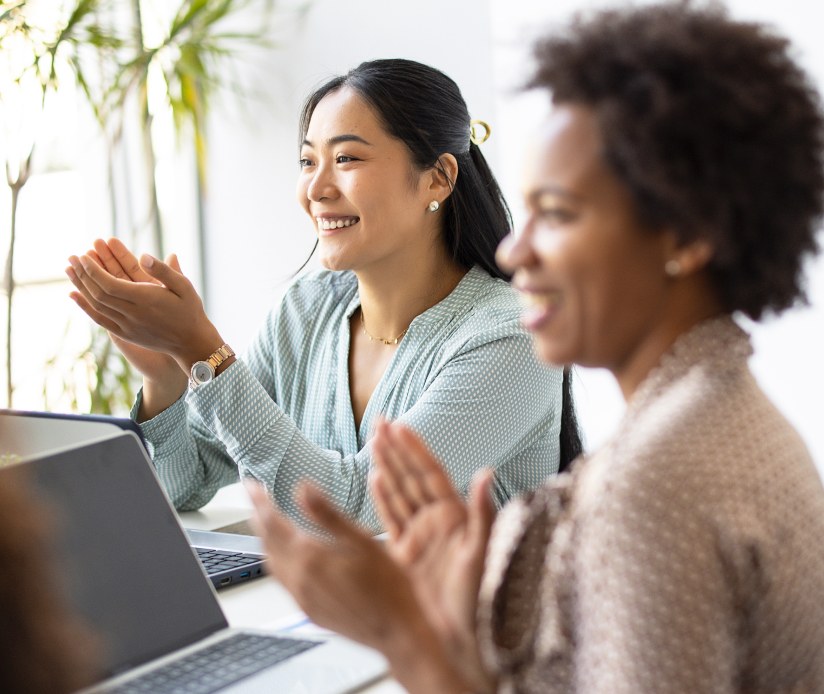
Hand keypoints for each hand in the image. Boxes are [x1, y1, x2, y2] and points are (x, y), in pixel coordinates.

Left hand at [68, 239, 181, 377]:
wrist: (191, 342)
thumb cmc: (190, 310)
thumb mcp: (184, 286)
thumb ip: (164, 270)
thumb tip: (143, 256)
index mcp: (146, 300)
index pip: (110, 284)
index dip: (93, 270)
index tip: (84, 255)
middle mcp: (133, 314)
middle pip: (98, 293)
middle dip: (83, 274)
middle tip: (72, 257)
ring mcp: (127, 326)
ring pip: (96, 305)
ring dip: (80, 286)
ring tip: (69, 270)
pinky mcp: (125, 334)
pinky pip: (99, 319)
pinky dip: (84, 306)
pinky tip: (73, 294)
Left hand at [247, 482, 472, 692]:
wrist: (400, 632)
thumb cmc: (390, 586)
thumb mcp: (363, 540)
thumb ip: (328, 514)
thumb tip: (303, 489)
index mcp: (311, 558)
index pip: (272, 522)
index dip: (259, 501)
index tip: (250, 485)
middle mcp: (300, 580)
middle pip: (267, 543)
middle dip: (259, 518)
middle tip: (256, 499)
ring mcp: (303, 599)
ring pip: (272, 564)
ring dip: (266, 540)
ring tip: (268, 523)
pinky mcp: (309, 612)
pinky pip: (283, 581)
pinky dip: (278, 561)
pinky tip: (290, 557)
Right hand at [371, 419, 496, 690]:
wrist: (456, 638)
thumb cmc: (476, 599)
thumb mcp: (481, 553)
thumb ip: (482, 512)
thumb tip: (486, 473)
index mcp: (455, 517)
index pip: (431, 474)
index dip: (415, 449)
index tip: (401, 426)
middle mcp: (436, 522)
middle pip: (412, 476)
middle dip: (396, 449)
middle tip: (380, 422)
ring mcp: (420, 536)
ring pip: (400, 492)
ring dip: (387, 465)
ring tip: (374, 440)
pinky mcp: (405, 553)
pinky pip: (391, 518)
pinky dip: (382, 497)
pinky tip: (375, 478)